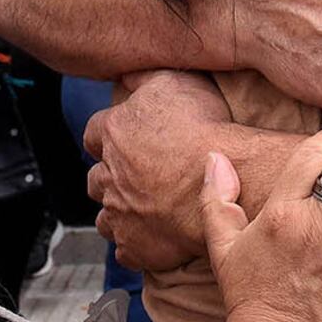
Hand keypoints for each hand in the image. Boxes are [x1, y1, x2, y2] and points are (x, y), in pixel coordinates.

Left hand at [85, 70, 232, 270]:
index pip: (93, 134)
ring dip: (119, 212)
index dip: (107, 137)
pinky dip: (135, 244)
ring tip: (142, 209)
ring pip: (106, 217)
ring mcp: (121, 215)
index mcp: (114, 134)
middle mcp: (110, 176)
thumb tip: (124, 72)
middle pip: (96, 179)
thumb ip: (142, 77)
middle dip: (110, 178)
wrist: (227, 180)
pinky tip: (152, 236)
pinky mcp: (136, 246)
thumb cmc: (203, 129)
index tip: (121, 140)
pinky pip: (125, 249)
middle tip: (134, 177)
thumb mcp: (172, 83)